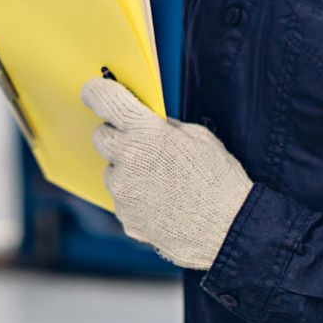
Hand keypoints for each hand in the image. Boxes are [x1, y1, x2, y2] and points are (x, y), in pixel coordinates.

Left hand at [81, 76, 252, 269]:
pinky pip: (122, 199)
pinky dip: (136, 197)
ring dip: (127, 170)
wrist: (229, 232)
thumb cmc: (219, 181)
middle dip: (115, 134)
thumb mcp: (198, 137)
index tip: (93, 90)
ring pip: (112, 171)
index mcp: (146, 132)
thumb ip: (166, 127)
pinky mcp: (126, 218)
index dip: (96, 91)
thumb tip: (149, 123)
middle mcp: (128, 160)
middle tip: (139, 142)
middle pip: (100, 136)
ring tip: (160, 181)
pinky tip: (162, 202)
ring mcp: (124, 192)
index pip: (107, 101)